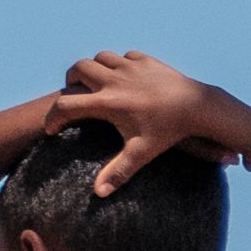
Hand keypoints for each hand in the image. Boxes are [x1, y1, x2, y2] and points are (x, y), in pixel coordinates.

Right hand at [52, 50, 240, 194]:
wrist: (198, 106)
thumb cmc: (168, 132)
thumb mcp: (140, 153)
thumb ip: (118, 172)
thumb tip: (99, 194)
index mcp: (107, 102)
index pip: (66, 105)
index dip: (53, 118)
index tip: (52, 129)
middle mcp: (114, 80)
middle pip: (78, 69)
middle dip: (71, 81)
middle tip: (74, 95)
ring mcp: (130, 66)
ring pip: (99, 58)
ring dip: (94, 68)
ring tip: (95, 83)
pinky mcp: (145, 60)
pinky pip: (123, 56)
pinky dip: (118, 64)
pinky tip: (122, 76)